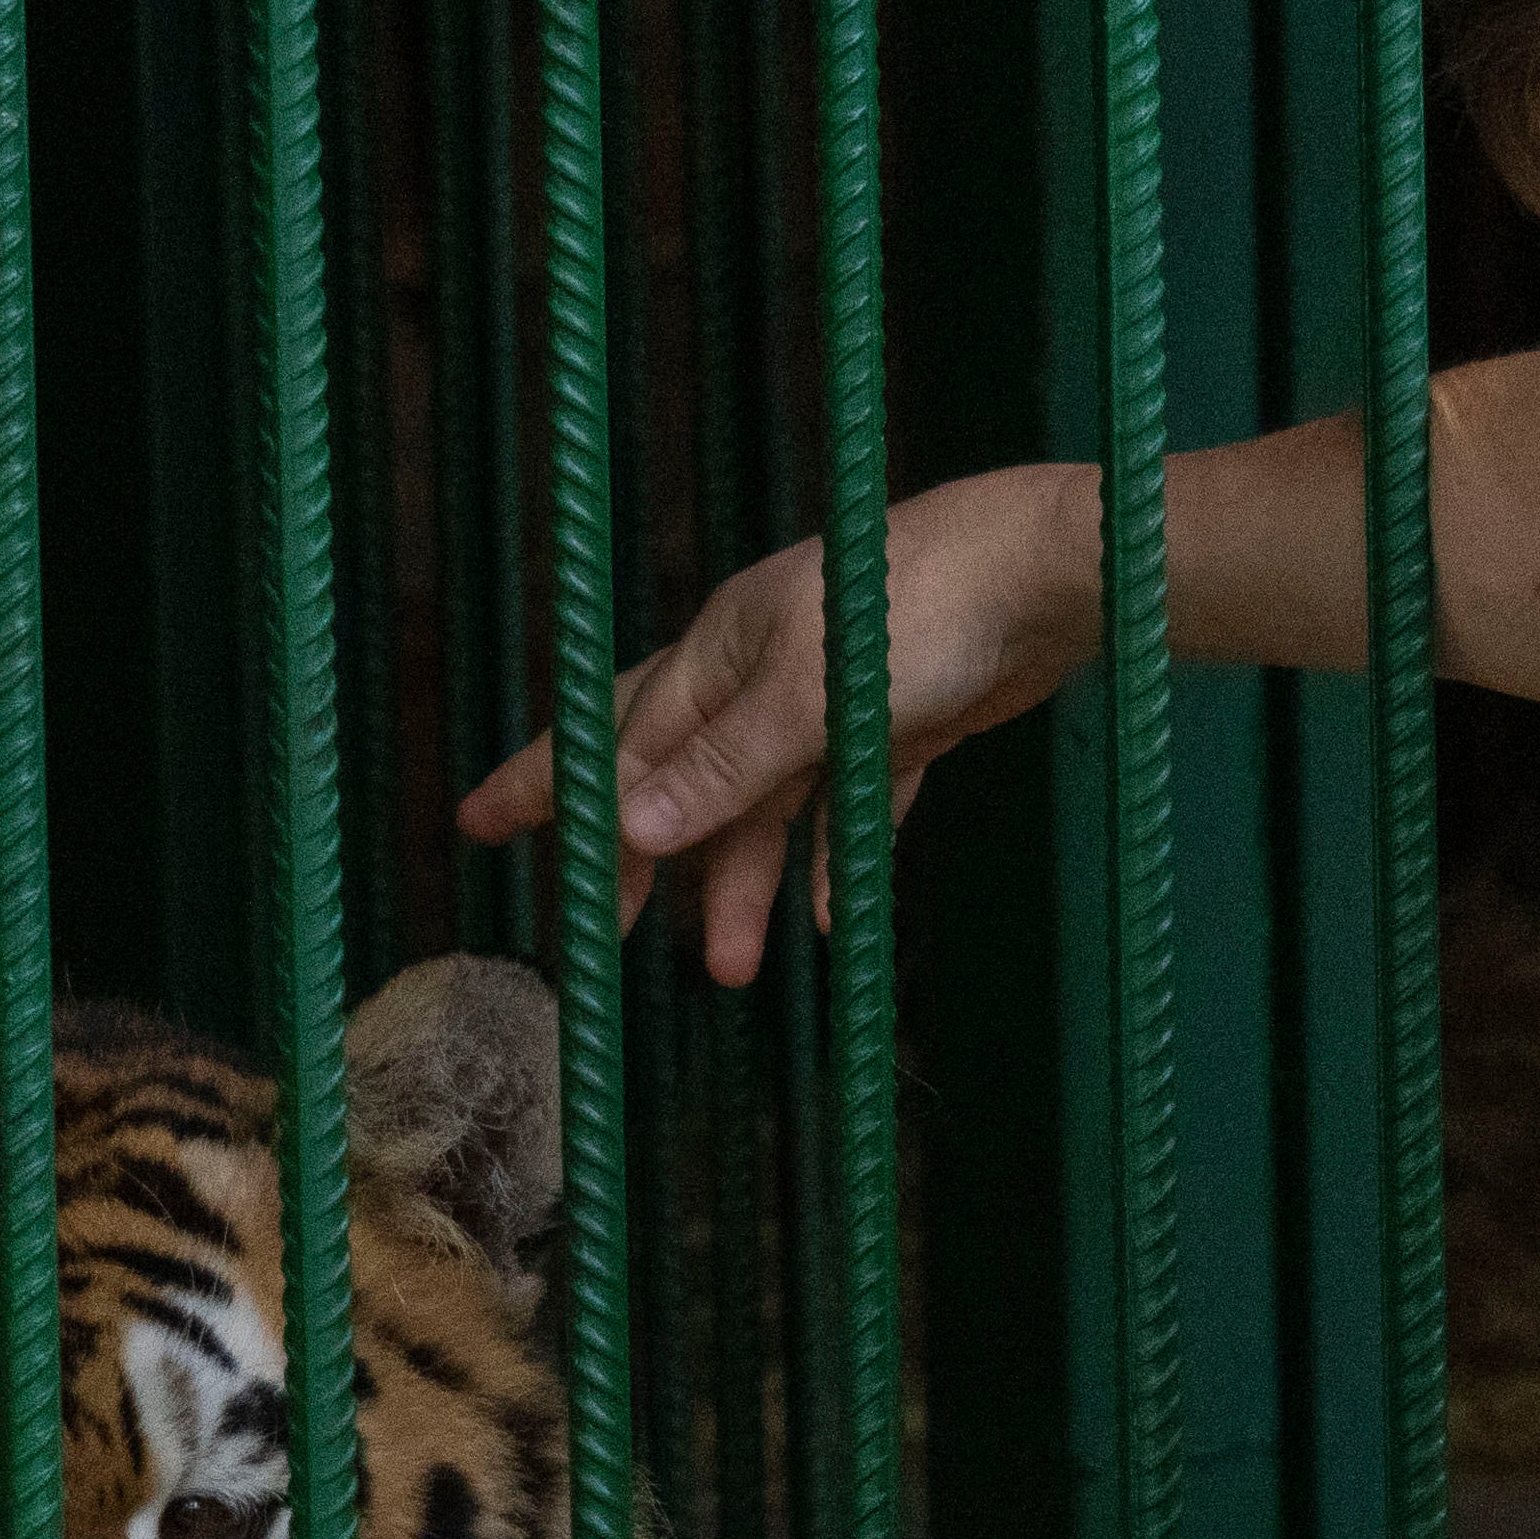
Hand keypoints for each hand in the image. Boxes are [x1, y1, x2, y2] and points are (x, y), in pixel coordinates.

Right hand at [457, 466, 1102, 983]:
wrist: (1055, 572)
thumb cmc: (923, 606)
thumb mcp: (809, 695)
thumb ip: (724, 766)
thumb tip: (629, 826)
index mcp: (724, 649)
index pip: (619, 733)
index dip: (553, 786)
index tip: (484, 828)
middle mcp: (767, 673)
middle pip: (679, 775)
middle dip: (638, 854)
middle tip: (604, 932)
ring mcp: (833, 700)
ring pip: (764, 806)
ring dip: (742, 883)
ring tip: (732, 966)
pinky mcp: (901, 722)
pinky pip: (848, 805)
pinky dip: (831, 857)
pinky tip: (824, 914)